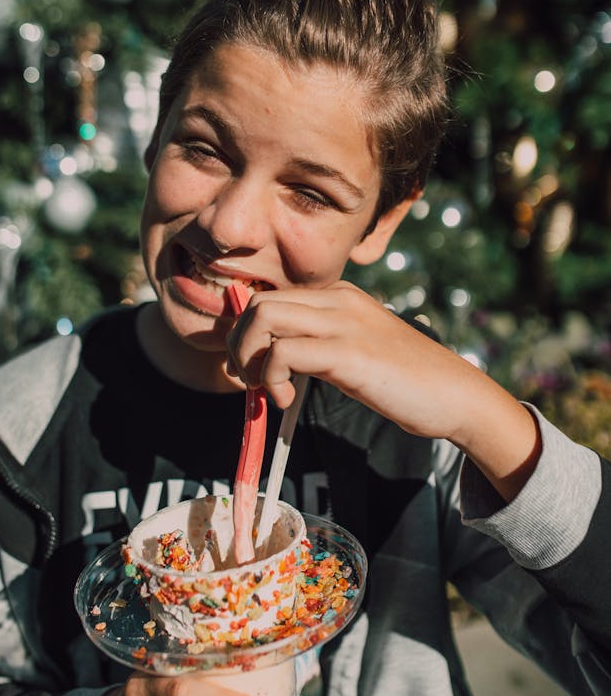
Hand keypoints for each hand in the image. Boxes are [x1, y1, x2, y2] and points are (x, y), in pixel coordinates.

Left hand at [226, 281, 540, 499]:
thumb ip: (318, 346)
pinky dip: (271, 378)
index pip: (270, 296)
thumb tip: (272, 362)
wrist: (457, 395)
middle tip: (250, 381)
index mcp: (339, 294)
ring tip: (265, 390)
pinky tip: (286, 400)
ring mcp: (344, 322)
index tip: (251, 369)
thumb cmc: (406, 381)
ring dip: (249, 357)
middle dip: (239, 344)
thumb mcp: (354, 351)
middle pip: (258, 302)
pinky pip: (284, 352)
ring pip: (264, 316)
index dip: (246, 333)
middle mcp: (338, 299)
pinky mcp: (349, 353)